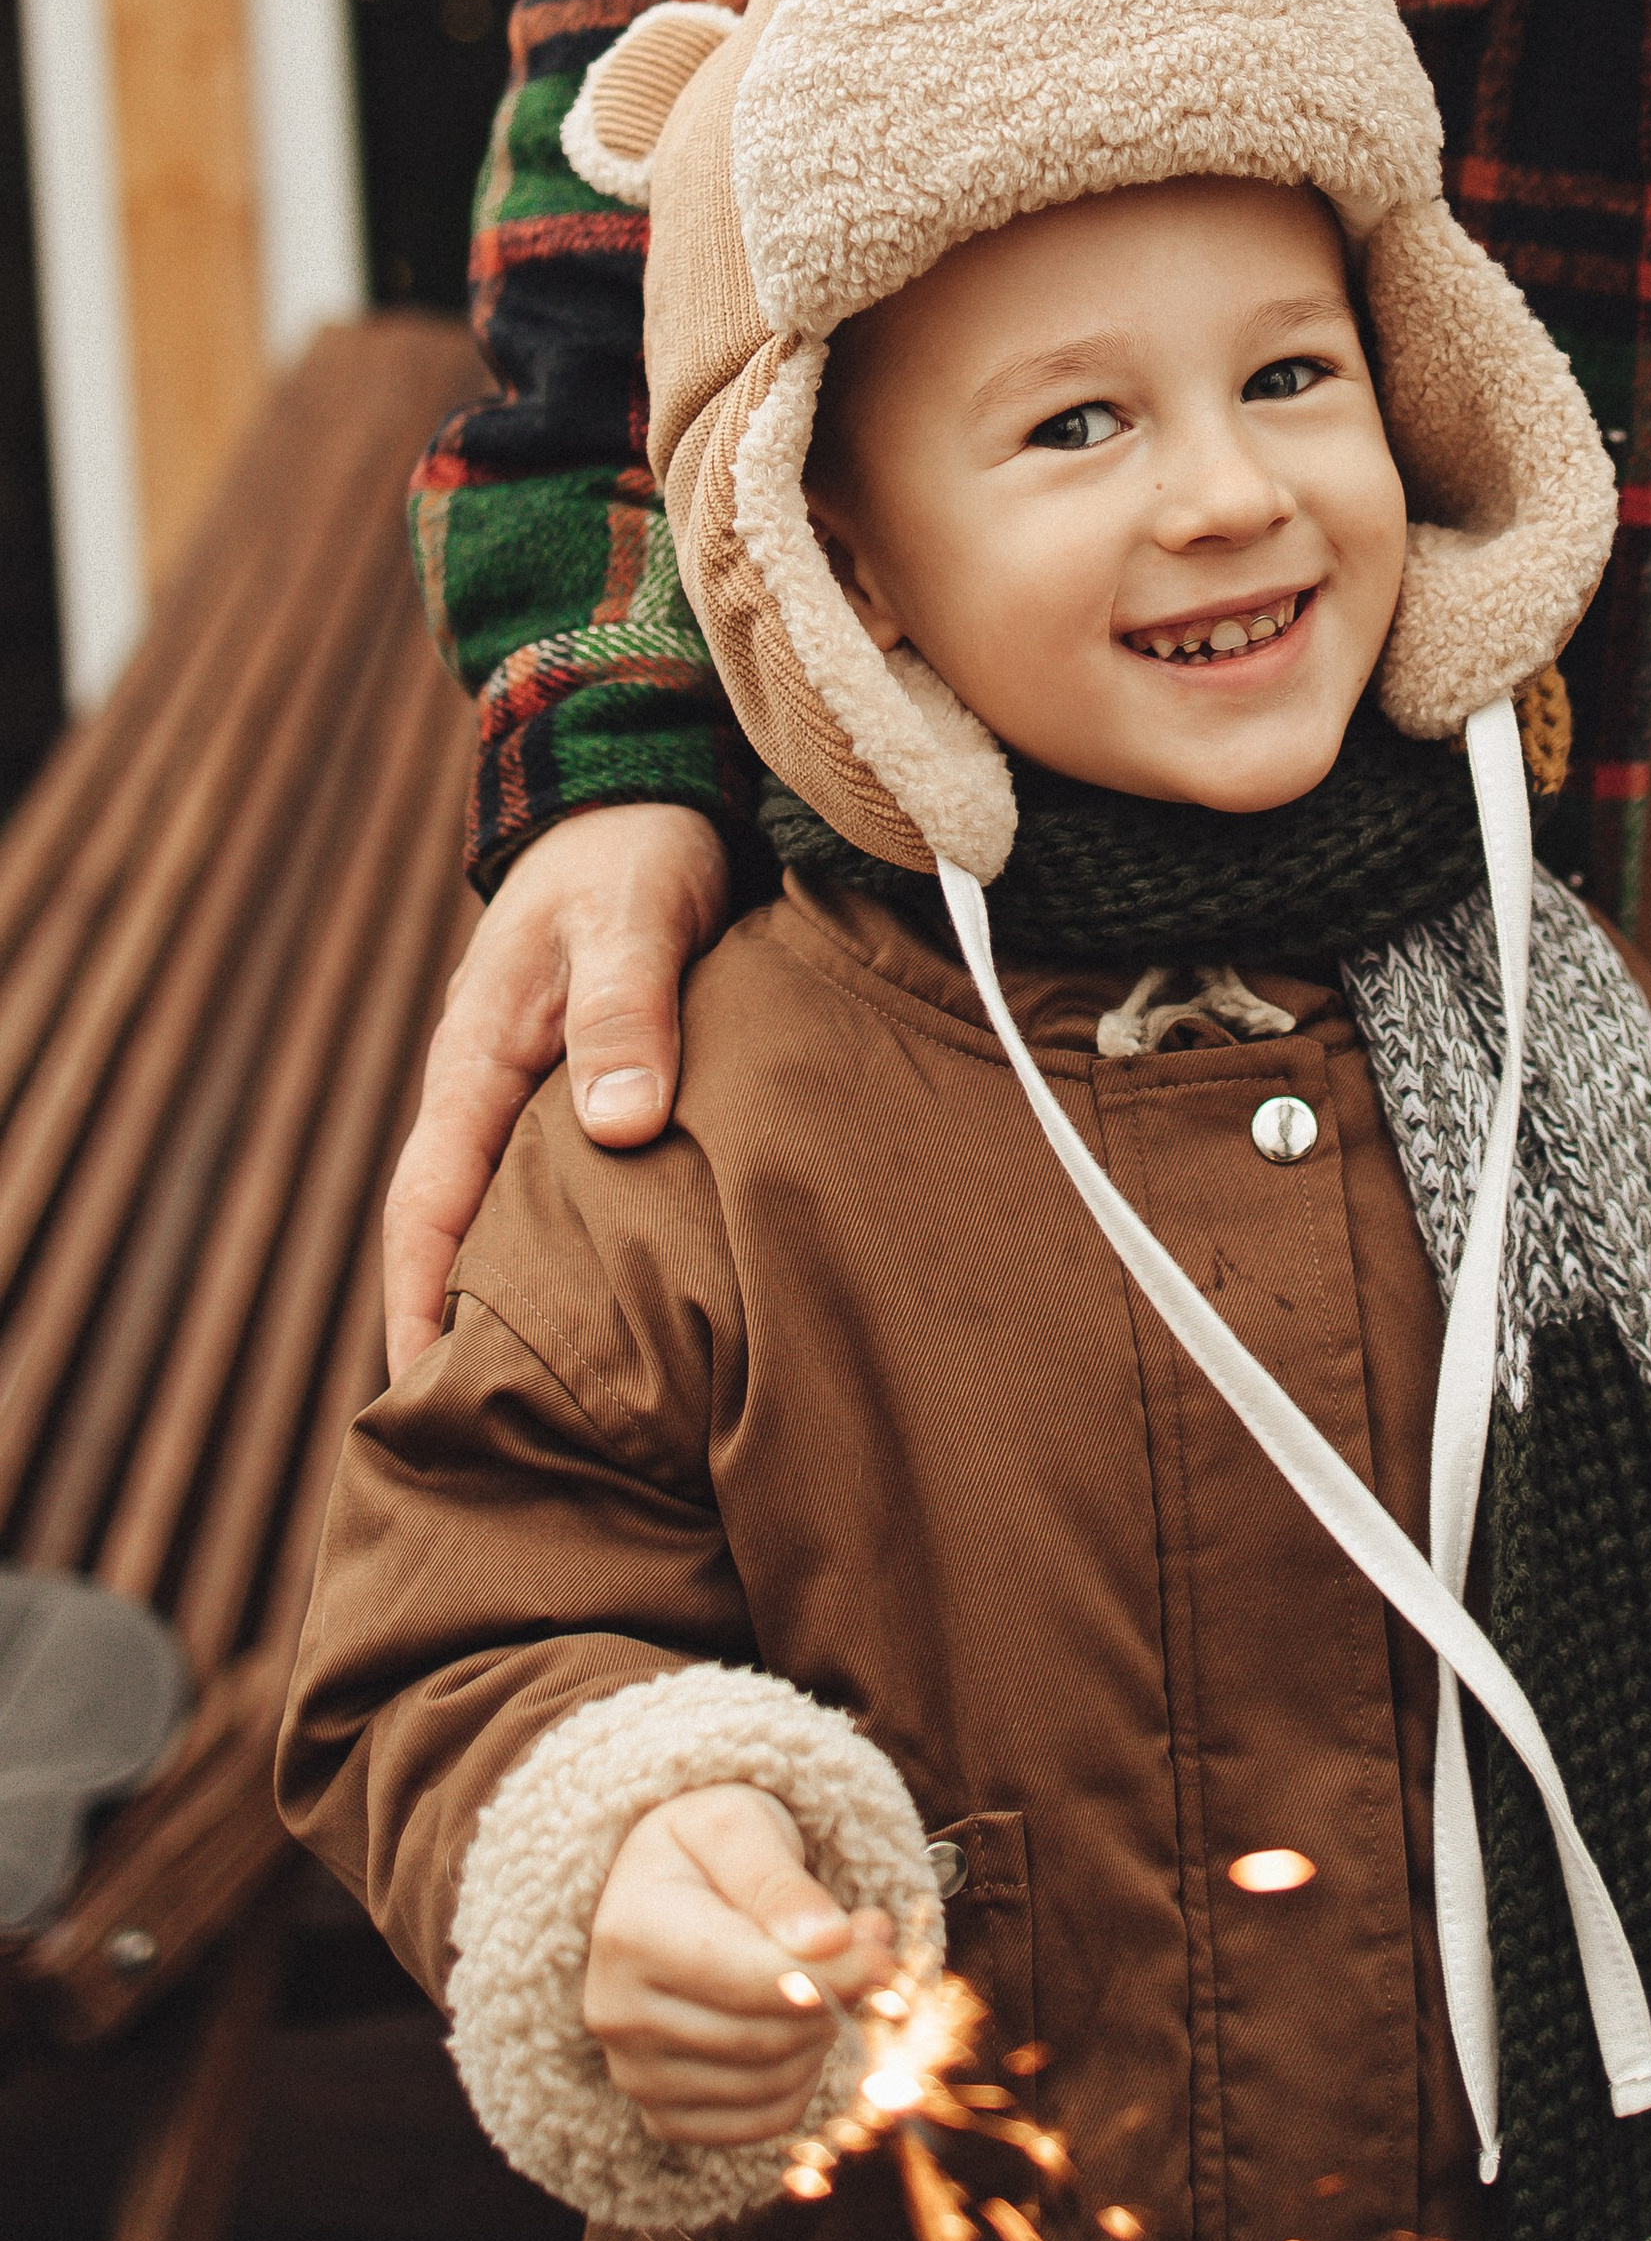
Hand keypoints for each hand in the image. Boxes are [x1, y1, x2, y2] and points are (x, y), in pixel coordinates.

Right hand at [384, 801, 730, 1374]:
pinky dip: (568, 1255)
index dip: (419, 1304)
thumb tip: (616, 1130)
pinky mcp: (583, 1090)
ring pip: (508, 1218)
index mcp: (477, 1061)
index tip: (420, 1398)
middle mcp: (491, 1090)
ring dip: (514, 1302)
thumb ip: (630, 1014)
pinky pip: (560, 1193)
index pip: (424, 1208)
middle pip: (453, 1235)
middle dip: (453, 1336)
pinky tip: (613, 1315)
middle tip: (477, 1452)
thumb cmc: (636, 851)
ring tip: (547, 1414)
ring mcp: (532, 1093)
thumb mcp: (637, 918)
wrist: (642, 788)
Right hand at [583, 1785, 899, 2143]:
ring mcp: (635, 2071)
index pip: (752, 1981)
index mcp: (631, 1934)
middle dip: (837, 1996)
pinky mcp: (662, 2112)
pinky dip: (804, 2079)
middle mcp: (618, 2013)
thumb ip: (780, 1880)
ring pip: (772, 2083)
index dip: (834, 1973)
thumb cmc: (706, 1847)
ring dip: (825, 2034)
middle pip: (767, 2036)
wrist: (660, 1886)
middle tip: (870, 1949)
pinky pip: (762, 2120)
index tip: (883, 1950)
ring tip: (832, 1976)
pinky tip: (804, 2024)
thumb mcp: (739, 1826)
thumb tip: (827, 1940)